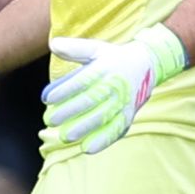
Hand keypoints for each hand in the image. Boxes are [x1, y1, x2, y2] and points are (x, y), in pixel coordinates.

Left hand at [40, 28, 186, 154]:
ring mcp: (123, 101)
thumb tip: (53, 44)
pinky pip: (117, 129)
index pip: (82, 81)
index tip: (46, 99)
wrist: (148, 64)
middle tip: (50, 120)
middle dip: (70, 112)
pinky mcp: (129, 114)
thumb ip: (74, 49)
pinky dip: (104, 140)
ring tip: (65, 137)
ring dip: (84, 128)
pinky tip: (88, 148)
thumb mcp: (96, 49)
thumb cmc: (113, 58)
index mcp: (105, 68)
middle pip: (91, 101)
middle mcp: (115, 85)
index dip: (64, 90)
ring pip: (103, 117)